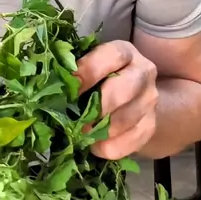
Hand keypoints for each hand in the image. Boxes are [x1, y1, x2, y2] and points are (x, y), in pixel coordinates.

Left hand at [76, 40, 158, 159]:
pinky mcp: (151, 124)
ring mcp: (150, 100)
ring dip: (100, 130)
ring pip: (127, 119)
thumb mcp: (91, 64)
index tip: (69, 86)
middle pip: (124, 88)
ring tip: (80, 134)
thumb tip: (49, 84)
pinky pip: (132, 140)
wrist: (134, 95)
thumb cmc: (101, 76)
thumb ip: (75, 70)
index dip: (89, 70)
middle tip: (75, 118)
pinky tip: (94, 146)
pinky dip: (110, 147)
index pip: (113, 56)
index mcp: (125, 52)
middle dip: (97, 106)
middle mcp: (143, 72)